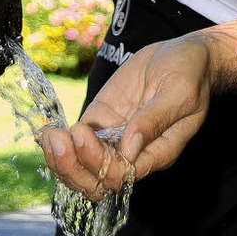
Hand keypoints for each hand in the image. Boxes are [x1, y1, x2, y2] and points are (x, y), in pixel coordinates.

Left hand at [36, 34, 212, 199]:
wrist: (184, 54)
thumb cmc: (190, 73)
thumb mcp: (180, 92)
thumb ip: (155, 120)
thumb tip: (129, 148)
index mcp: (156, 153)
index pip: (120, 176)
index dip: (97, 162)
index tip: (84, 133)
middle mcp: (133, 153)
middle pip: (96, 181)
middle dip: (72, 167)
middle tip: (58, 140)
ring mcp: (115, 137)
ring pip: (82, 166)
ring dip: (61, 158)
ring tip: (49, 137)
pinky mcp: (102, 119)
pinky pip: (77, 141)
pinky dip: (59, 142)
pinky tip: (46, 131)